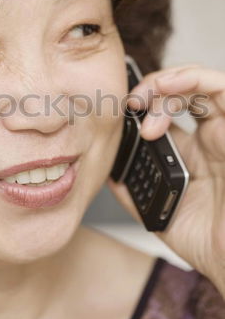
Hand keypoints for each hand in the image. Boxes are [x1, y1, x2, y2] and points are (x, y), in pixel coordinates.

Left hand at [107, 63, 224, 297]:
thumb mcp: (156, 209)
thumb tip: (105, 168)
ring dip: (167, 81)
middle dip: (152, 87)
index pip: (169, 109)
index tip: (119, 108)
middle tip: (131, 103)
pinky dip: (192, 78)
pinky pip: (222, 89)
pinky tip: (168, 87)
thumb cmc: (206, 239)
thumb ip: (131, 188)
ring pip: (202, 82)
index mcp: (190, 151)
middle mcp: (209, 137)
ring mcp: (224, 132)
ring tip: (144, 99)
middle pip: (184, 90)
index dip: (145, 101)